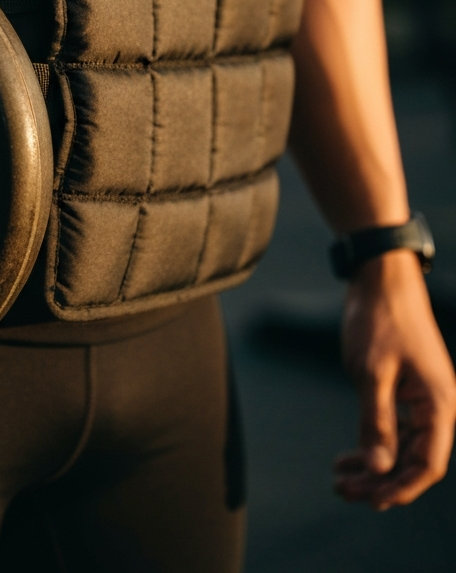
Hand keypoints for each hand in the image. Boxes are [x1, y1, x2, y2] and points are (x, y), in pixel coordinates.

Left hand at [334, 249, 455, 508]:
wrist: (381, 279)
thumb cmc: (379, 320)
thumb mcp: (371, 373)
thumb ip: (376, 422)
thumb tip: (379, 469)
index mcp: (439, 406)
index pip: (426, 464)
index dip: (399, 487)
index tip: (369, 500)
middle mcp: (436, 407)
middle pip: (412, 460)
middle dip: (380, 481)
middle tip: (342, 490)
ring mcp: (421, 399)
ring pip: (401, 447)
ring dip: (373, 466)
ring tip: (340, 479)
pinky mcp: (405, 390)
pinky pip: (393, 429)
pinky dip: (372, 444)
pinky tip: (348, 456)